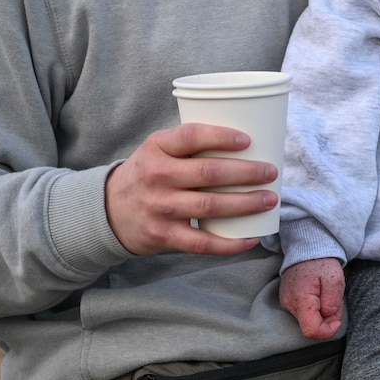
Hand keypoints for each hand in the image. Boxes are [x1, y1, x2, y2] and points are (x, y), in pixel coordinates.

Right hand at [103, 123, 279, 256]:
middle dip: (246, 173)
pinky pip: (202, 242)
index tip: (248, 141)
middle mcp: (156, 176)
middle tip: (271, 172)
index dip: (220, 137)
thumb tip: (248, 143)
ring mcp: (159, 207)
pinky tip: (251, 238)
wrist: (108, 211)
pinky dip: (230, 243)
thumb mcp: (158, 150)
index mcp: (157, 147)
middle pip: (208, 174)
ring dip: (245, 204)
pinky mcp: (163, 235)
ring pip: (210, 206)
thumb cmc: (149, 174)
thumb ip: (190, 145)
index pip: (190, 136)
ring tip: (270, 200)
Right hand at [280, 258, 345, 339]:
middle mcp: (289, 304)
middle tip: (336, 301)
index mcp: (301, 299)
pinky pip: (304, 313)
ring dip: (323, 313)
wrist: (308, 247)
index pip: (311, 330)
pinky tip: (320, 295)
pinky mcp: (287, 300)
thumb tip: (327, 316)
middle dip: (328, 319)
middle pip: (311, 326)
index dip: (327, 331)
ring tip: (328, 294)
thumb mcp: (335, 280)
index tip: (338, 320)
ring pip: (308, 320)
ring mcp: (286, 302)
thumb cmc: (322, 262)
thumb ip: (332, 302)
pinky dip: (316, 308)